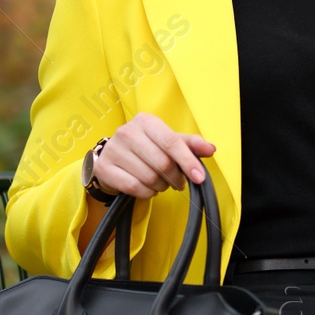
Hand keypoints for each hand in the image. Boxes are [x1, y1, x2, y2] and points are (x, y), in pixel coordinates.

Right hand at [92, 113, 214, 198]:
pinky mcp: (104, 168)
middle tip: (178, 182)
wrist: (113, 157)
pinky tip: (148, 188)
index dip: (188, 161)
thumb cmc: (147, 148)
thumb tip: (211, 149)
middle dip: (175, 177)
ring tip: (161, 183)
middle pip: (162, 163)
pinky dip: (146, 193)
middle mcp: (127, 132)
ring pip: (149, 177)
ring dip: (161, 186)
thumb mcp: (169, 142)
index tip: (199, 177)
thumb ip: (191, 145)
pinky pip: (134, 187)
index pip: (171, 142)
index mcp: (146, 121)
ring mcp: (113, 150)